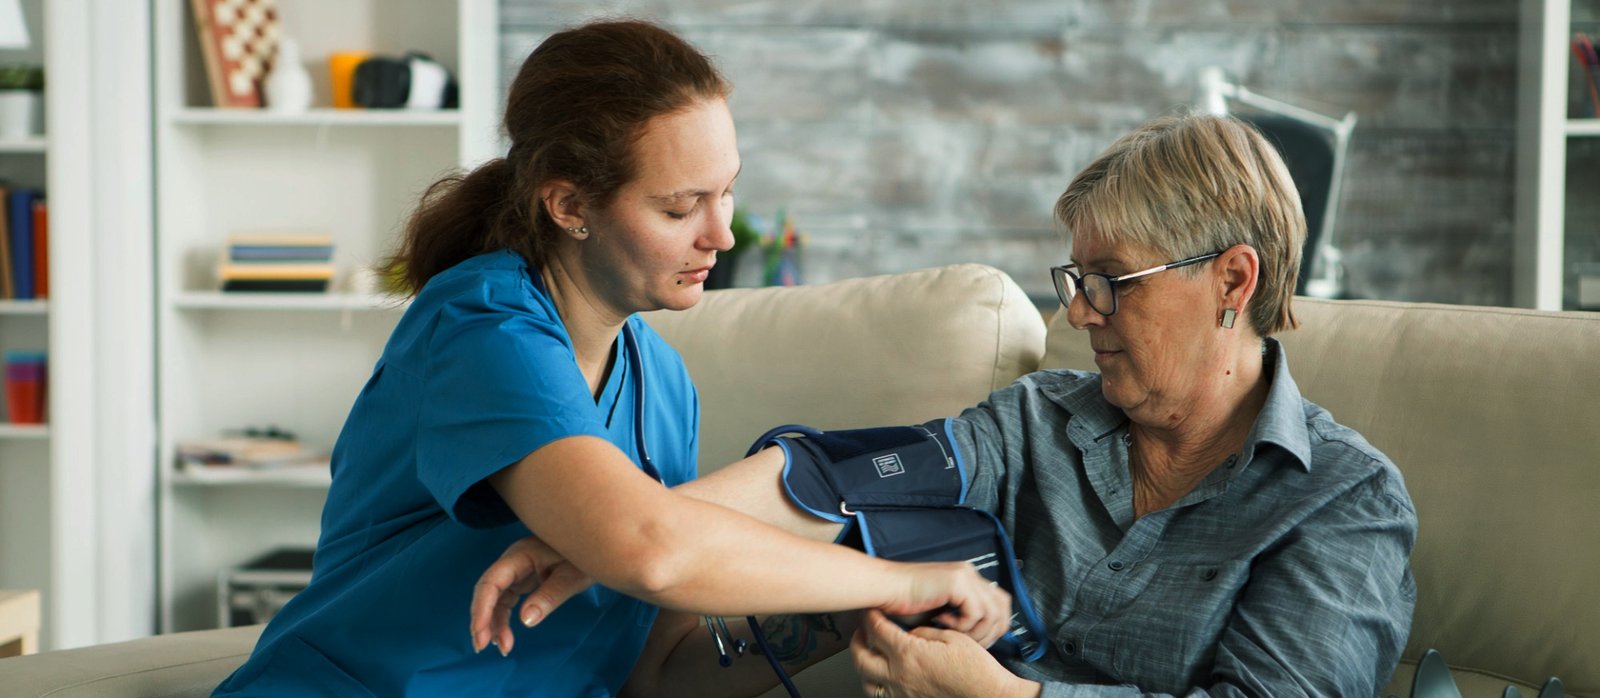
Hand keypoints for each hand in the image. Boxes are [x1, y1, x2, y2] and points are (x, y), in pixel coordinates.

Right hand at [469, 534, 593, 654]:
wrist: (597, 543)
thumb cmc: (586, 554)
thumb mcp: (572, 576)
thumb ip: (549, 596)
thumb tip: (526, 620)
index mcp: (520, 555)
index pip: (492, 582)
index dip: (482, 608)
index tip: (480, 632)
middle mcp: (513, 561)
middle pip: (488, 591)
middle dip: (482, 619)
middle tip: (482, 646)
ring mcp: (517, 570)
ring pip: (496, 598)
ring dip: (494, 623)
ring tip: (502, 648)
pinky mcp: (523, 578)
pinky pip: (507, 600)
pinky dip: (504, 619)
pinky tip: (505, 637)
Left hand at [851, 610, 1039, 697]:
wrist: (988, 695)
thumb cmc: (975, 669)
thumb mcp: (951, 637)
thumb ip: (924, 632)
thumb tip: (910, 631)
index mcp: (909, 654)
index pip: (877, 630)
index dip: (871, 617)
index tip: (872, 611)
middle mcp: (900, 676)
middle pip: (861, 657)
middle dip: (857, 641)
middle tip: (861, 631)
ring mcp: (902, 693)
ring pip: (867, 682)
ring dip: (864, 666)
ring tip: (869, 654)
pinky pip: (882, 695)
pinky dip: (878, 684)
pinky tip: (886, 676)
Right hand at [879, 561, 1012, 649]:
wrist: (885, 588)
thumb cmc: (904, 601)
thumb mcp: (941, 611)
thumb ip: (961, 616)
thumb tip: (982, 634)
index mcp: (967, 578)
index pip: (999, 602)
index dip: (993, 626)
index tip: (978, 640)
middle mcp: (970, 573)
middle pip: (1003, 607)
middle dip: (991, 631)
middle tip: (971, 642)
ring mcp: (965, 575)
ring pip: (992, 613)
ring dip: (975, 631)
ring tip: (954, 634)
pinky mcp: (958, 582)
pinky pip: (976, 613)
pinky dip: (962, 625)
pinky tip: (942, 622)